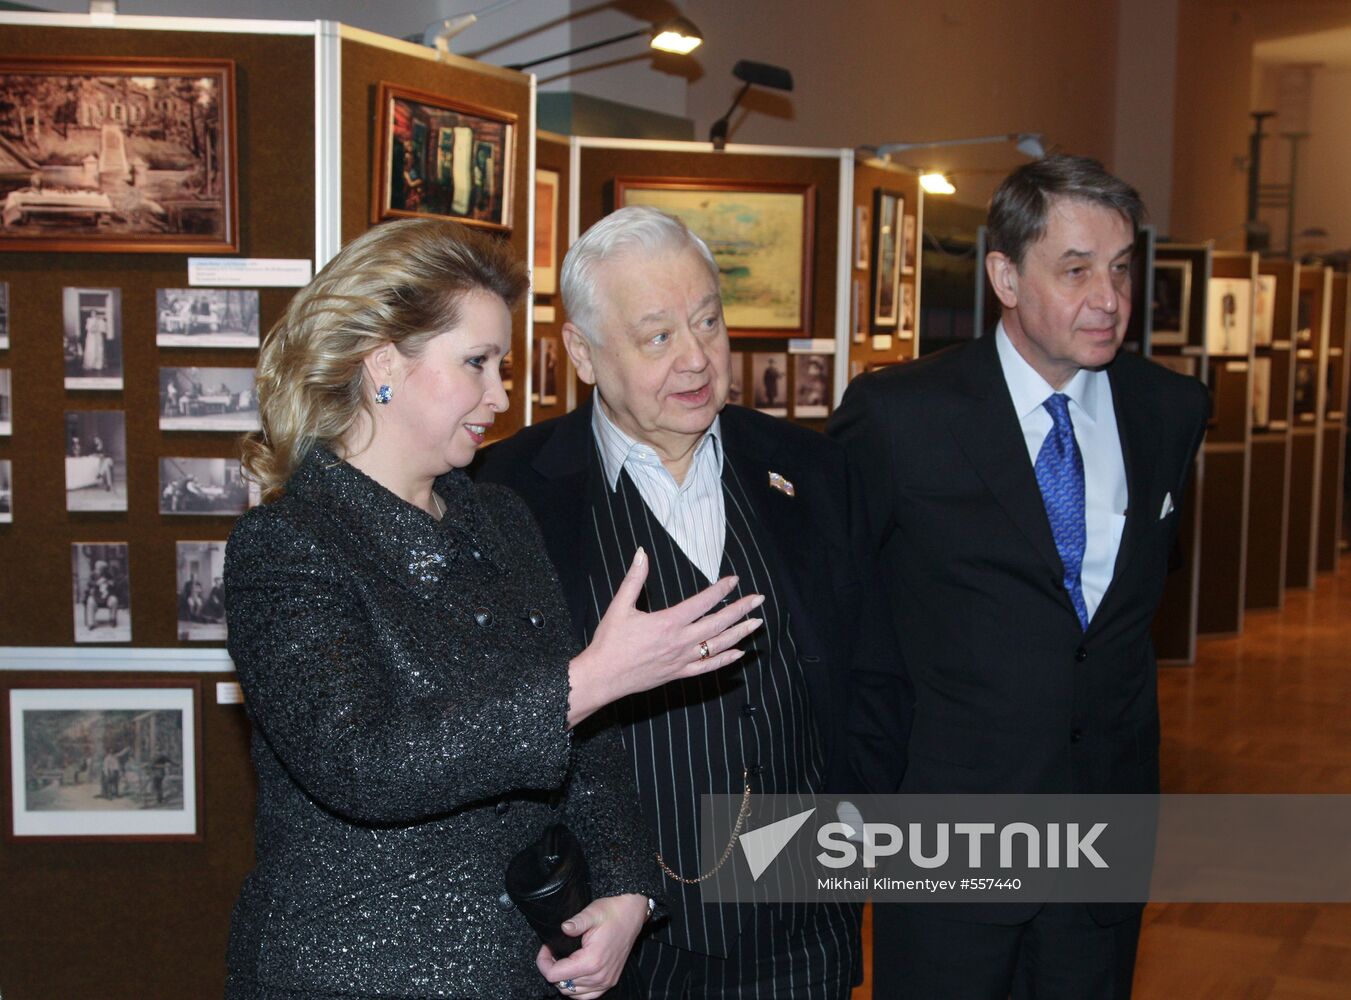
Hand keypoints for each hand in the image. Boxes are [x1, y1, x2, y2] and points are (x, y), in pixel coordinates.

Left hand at [535, 893, 647, 997]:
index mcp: (591, 961)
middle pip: (562, 986)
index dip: (544, 962)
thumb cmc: (613, 913)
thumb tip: (563, 928)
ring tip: (562, 962)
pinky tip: (574, 974)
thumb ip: (576, 922)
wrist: (632, 915)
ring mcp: (606, 981)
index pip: (555, 975)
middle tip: (552, 952)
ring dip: (563, 980)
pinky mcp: (610, 981)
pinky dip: (576, 989)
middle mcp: (599, 976)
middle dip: (552, 970)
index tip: (546, 948)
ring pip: (573, 994)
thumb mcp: (592, 912)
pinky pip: (587, 996)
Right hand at [567, 548, 764, 726]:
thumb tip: (642, 553)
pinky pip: (708, 668)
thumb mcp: (620, 606)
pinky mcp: (679, 674)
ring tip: (757, 623)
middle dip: (741, 609)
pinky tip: (739, 653)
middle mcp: (680, 641)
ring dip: (740, 633)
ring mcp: (682, 660)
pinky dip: (725, 660)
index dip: (721, 589)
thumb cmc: (609, 641)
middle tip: (759, 599)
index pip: (703, 602)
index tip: (735, 580)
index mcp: (668, 622)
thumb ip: (635, 578)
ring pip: (718, 646)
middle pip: (718, 623)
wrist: (602, 676)